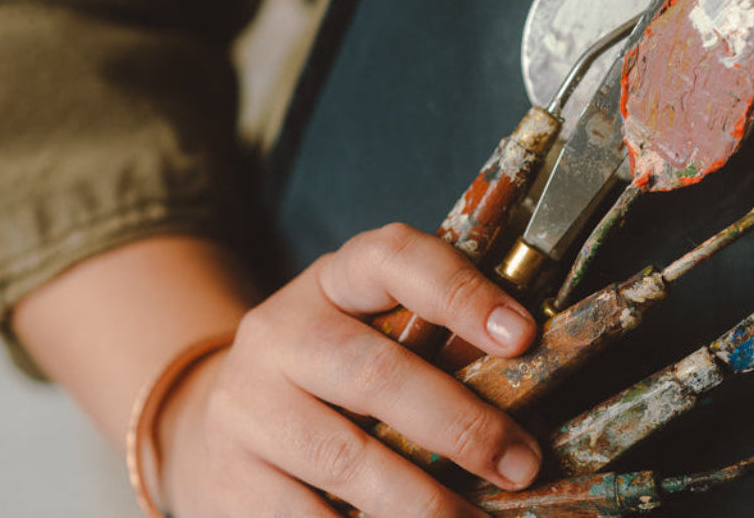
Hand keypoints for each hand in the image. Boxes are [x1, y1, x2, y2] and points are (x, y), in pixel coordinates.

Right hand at [158, 223, 539, 516]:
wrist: (221, 418)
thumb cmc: (334, 374)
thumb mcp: (374, 332)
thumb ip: (436, 342)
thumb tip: (533, 392)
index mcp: (334, 281)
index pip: (395, 259)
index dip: (460, 292)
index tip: (523, 335)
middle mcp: (280, 332)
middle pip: (375, 372)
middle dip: (460, 426)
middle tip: (520, 464)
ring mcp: (247, 407)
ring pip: (344, 458)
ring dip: (423, 502)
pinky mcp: (228, 478)